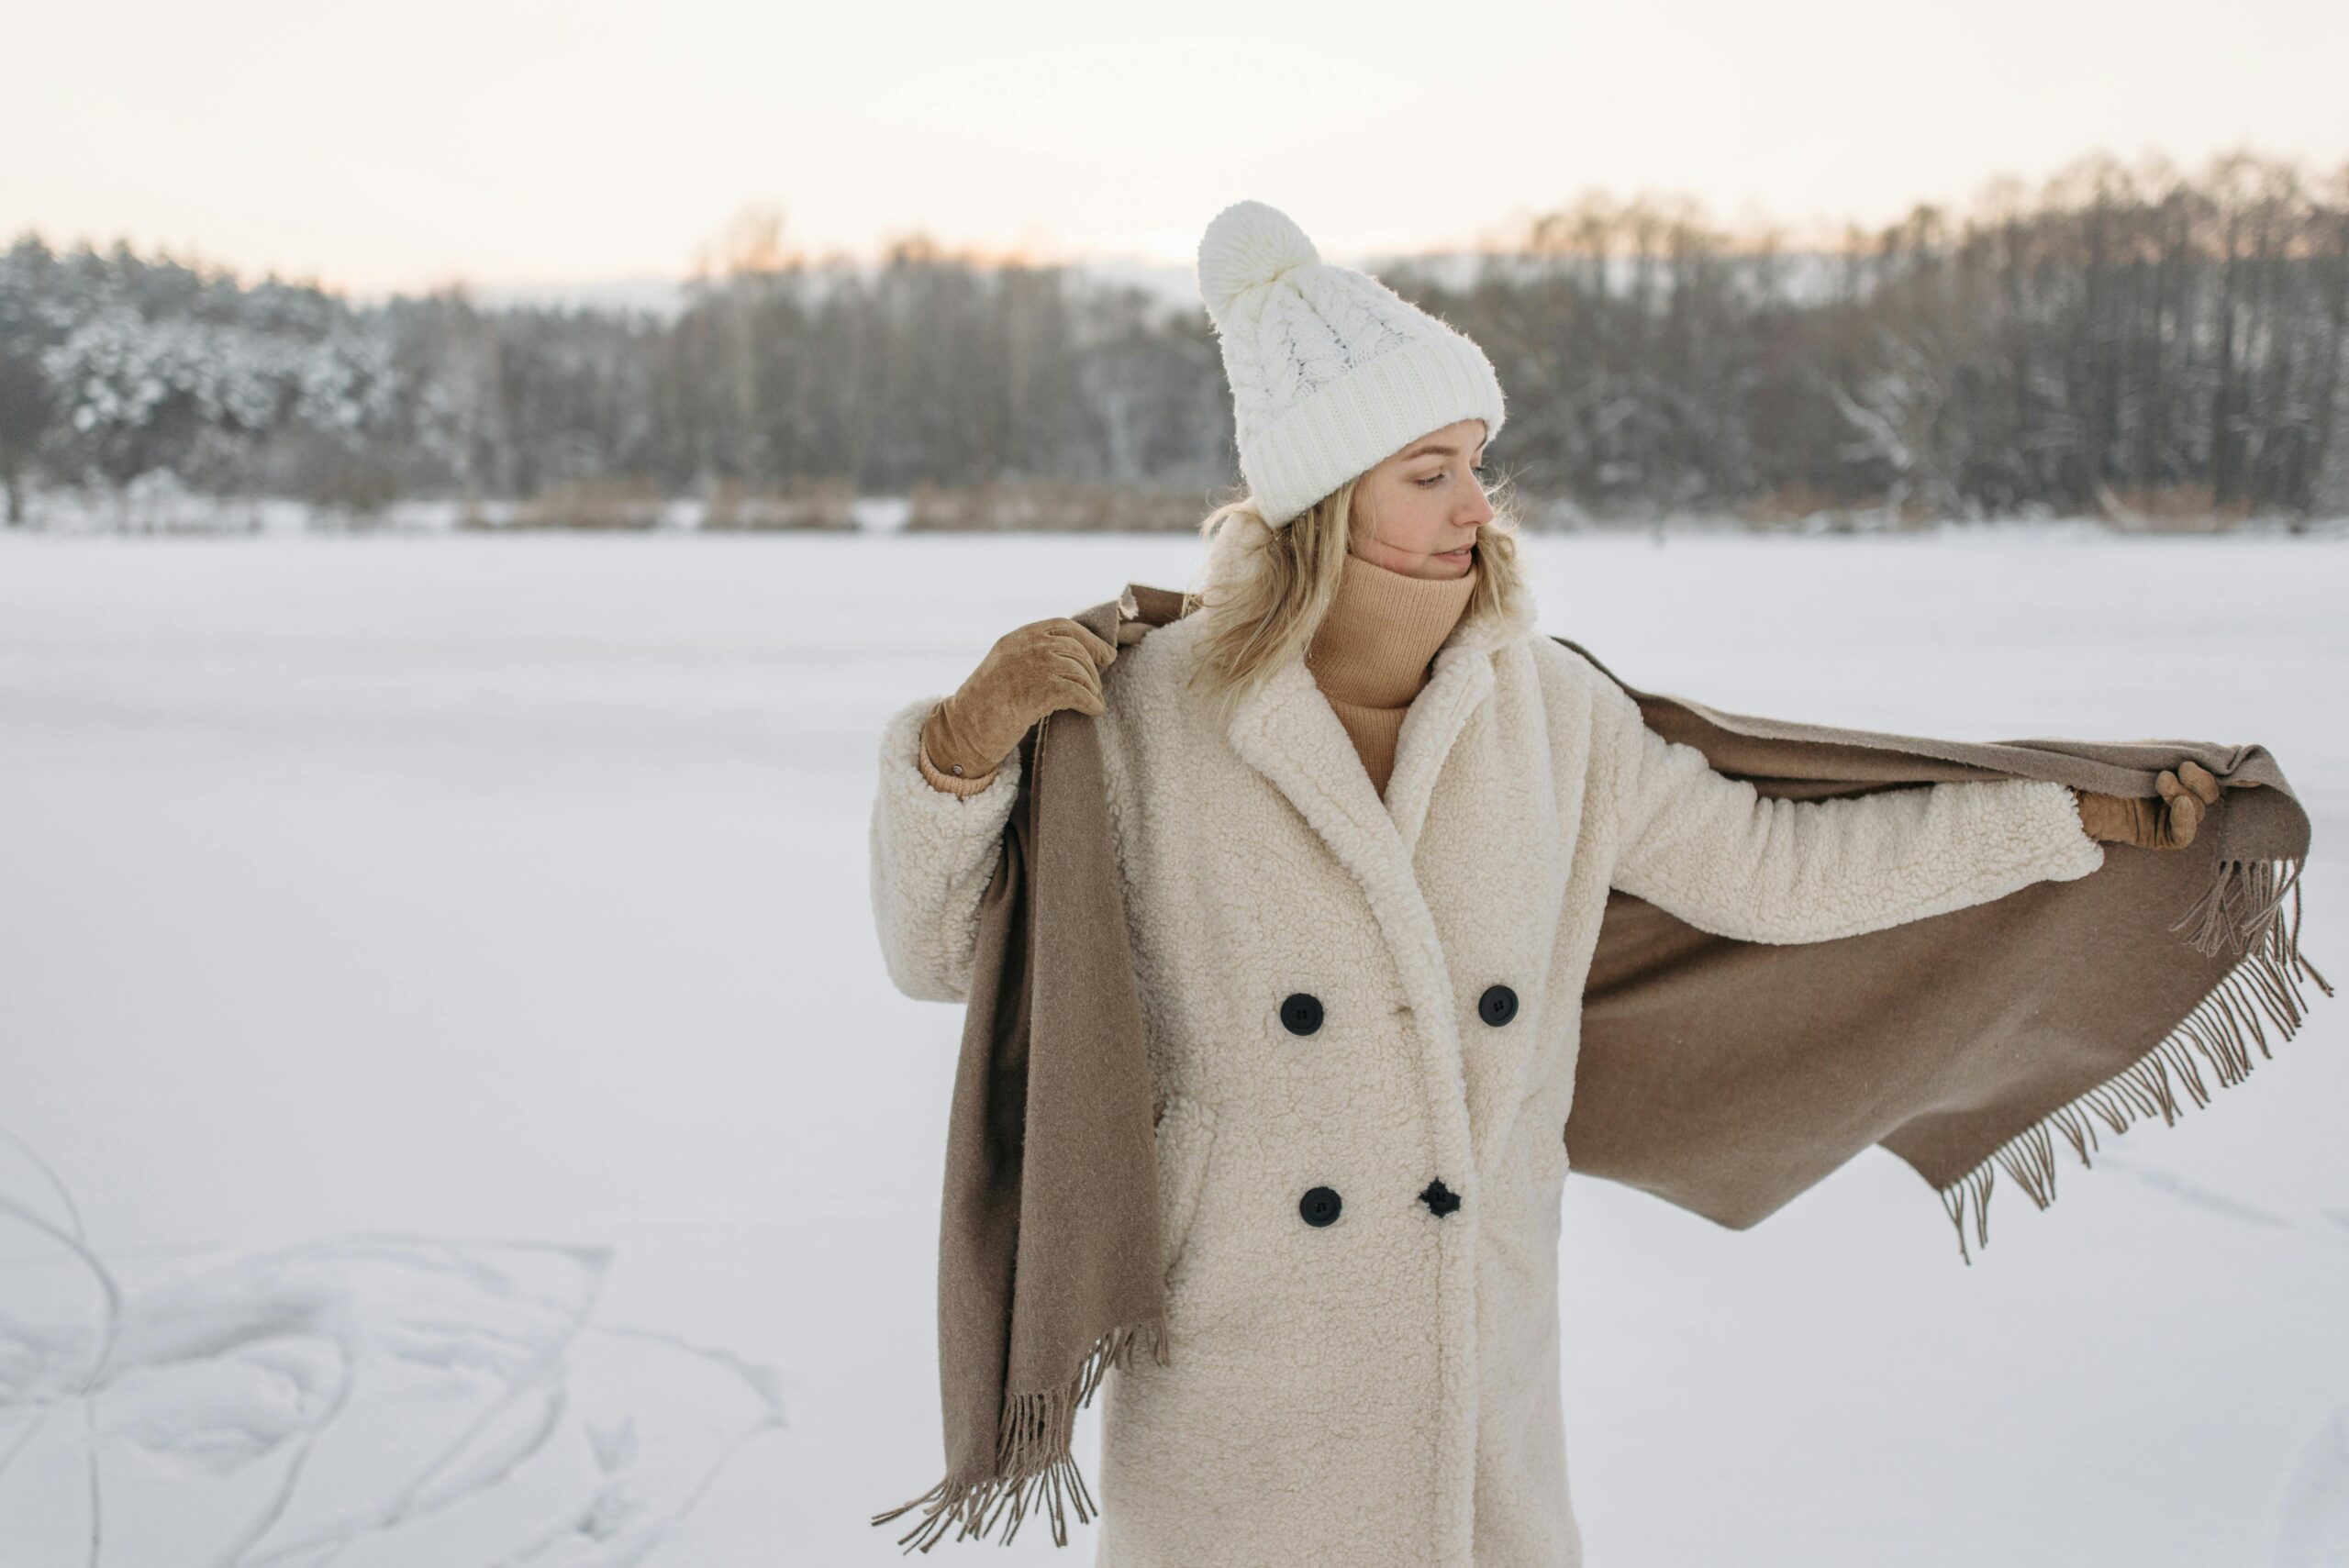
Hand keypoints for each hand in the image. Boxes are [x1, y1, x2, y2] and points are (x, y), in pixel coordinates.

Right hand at [921, 617, 1117, 785]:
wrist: (963, 728)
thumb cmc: (985, 705)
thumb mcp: (1006, 667)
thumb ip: (1032, 657)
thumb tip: (1075, 659)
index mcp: (1018, 637)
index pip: (1063, 627)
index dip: (1089, 639)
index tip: (1105, 654)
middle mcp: (1026, 646)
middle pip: (1076, 648)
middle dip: (1093, 667)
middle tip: (1099, 686)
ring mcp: (1033, 666)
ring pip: (1079, 670)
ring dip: (1093, 688)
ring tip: (1095, 700)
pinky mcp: (1039, 690)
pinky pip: (1078, 692)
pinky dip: (1091, 702)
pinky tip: (1094, 710)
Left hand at [2071, 760, 2222, 849]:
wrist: (2070, 791)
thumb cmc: (2100, 767)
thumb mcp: (2136, 754)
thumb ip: (2169, 752)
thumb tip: (2204, 751)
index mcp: (2176, 778)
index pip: (2209, 777)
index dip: (2215, 773)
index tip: (2202, 763)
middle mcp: (2176, 799)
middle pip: (2208, 795)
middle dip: (2199, 781)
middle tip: (2181, 768)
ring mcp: (2167, 820)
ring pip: (2197, 810)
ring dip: (2183, 792)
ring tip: (2160, 780)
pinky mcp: (2156, 838)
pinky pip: (2182, 836)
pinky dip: (2186, 821)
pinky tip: (2181, 805)